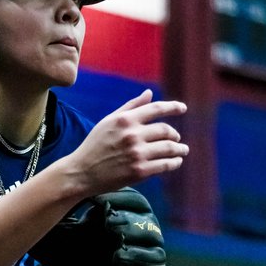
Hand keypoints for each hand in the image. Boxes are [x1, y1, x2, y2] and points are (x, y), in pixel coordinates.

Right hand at [69, 90, 187, 197]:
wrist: (82, 172)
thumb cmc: (95, 145)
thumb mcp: (109, 121)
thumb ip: (130, 106)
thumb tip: (149, 93)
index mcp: (125, 119)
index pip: (156, 109)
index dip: (173, 107)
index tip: (183, 108)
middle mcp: (132, 135)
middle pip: (166, 130)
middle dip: (175, 134)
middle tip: (177, 138)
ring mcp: (137, 154)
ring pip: (169, 148)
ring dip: (179, 149)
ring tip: (182, 150)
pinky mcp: (140, 171)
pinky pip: (165, 165)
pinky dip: (174, 163)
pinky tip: (176, 162)